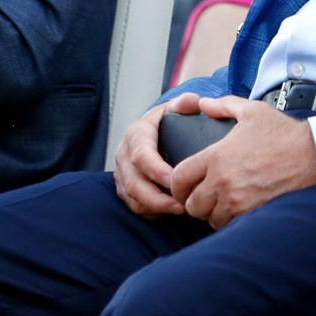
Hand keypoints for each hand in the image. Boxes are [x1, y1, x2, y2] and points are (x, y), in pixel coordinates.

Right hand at [116, 93, 198, 217]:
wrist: (151, 132)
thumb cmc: (166, 122)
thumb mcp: (173, 108)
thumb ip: (184, 104)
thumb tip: (194, 102)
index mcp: (136, 134)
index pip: (141, 155)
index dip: (156, 170)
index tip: (174, 180)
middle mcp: (123, 155)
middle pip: (134, 183)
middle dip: (156, 198)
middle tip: (182, 205)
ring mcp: (121, 173)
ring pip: (132, 198)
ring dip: (155, 208)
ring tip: (180, 211)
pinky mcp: (124, 188)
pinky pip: (133, 206)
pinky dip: (150, 212)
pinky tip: (169, 212)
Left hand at [170, 97, 315, 227]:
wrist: (314, 156)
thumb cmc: (284, 134)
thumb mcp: (252, 111)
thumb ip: (223, 105)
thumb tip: (203, 104)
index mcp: (216, 157)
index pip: (179, 178)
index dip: (177, 183)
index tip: (184, 182)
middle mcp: (222, 182)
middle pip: (191, 204)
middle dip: (194, 200)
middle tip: (203, 193)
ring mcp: (237, 201)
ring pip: (209, 217)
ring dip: (212, 211)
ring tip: (221, 201)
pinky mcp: (252, 214)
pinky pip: (229, 225)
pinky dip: (229, 219)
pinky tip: (237, 207)